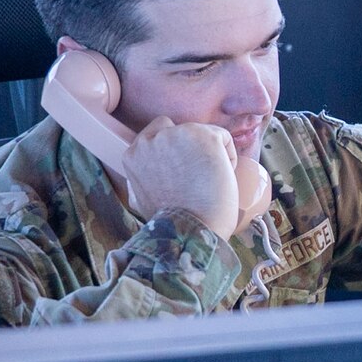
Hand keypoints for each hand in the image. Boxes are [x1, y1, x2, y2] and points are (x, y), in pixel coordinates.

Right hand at [122, 116, 240, 239]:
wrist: (190, 231)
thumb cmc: (171, 221)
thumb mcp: (140, 198)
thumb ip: (141, 178)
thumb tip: (146, 173)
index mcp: (133, 154)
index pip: (157, 132)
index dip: (175, 149)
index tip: (183, 170)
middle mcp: (151, 140)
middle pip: (181, 130)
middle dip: (191, 148)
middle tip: (198, 176)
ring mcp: (177, 135)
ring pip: (202, 133)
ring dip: (210, 153)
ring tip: (208, 182)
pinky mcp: (203, 136)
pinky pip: (223, 138)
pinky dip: (228, 156)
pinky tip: (221, 177)